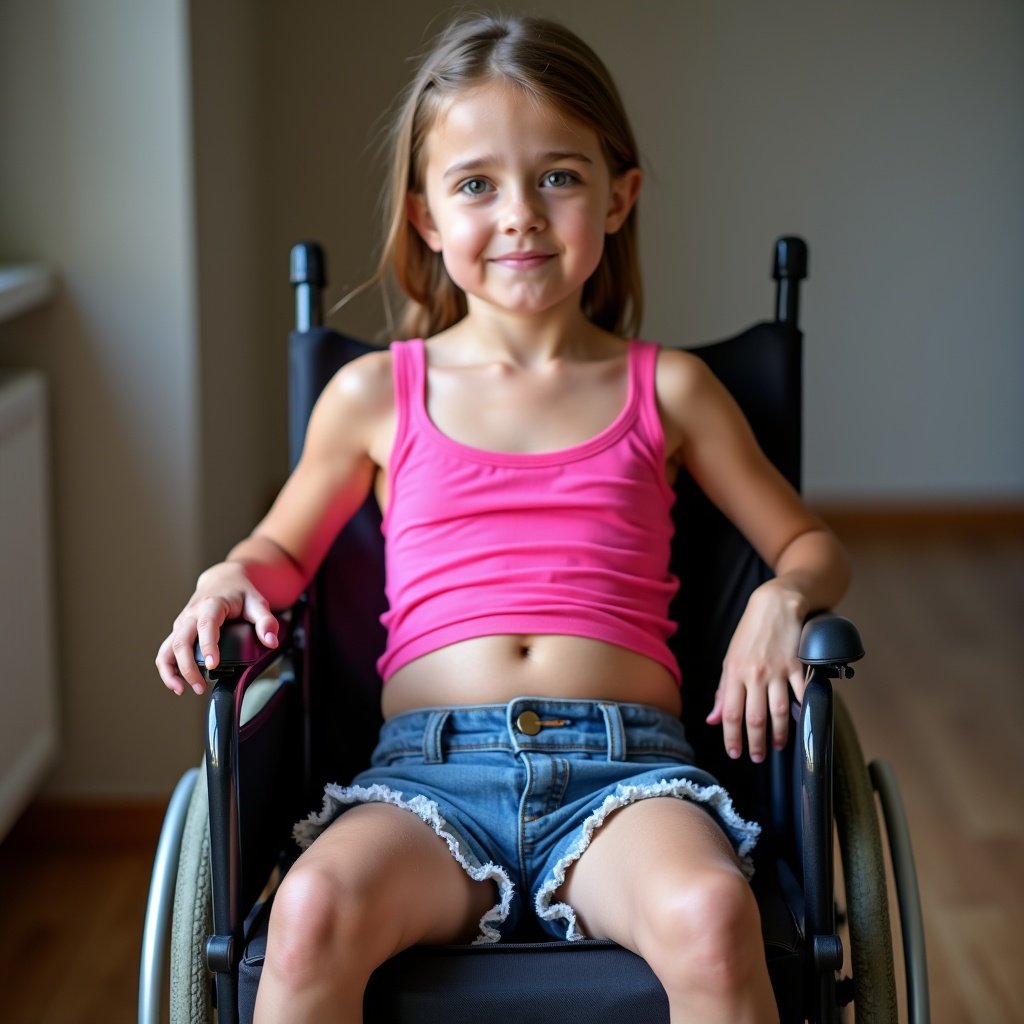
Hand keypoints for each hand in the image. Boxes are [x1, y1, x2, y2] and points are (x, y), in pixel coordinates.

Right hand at [155, 562, 279, 696]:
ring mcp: (182, 623)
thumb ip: (266, 621)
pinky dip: (168, 668)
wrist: (222, 580)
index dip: (207, 645)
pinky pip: (166, 651)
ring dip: (171, 671)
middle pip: (181, 641)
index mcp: (212, 604)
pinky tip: (177, 684)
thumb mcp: (257, 602)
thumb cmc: (240, 592)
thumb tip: (271, 641)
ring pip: (168, 648)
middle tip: (200, 687)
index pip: (206, 625)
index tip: (212, 665)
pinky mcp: (178, 631)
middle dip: (187, 667)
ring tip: (182, 690)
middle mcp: (192, 614)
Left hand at [705, 581, 805, 762]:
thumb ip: (723, 691)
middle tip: (758, 757)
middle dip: (756, 743)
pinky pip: (801, 695)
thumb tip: (713, 719)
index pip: (730, 713)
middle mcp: (755, 674)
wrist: (774, 605)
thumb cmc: (750, 633)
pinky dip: (802, 712)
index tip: (735, 753)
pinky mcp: (797, 666)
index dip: (732, 737)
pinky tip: (800, 723)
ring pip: (778, 712)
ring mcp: (778, 671)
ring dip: (779, 734)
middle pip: (754, 718)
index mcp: (734, 673)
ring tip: (778, 746)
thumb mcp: (729, 659)